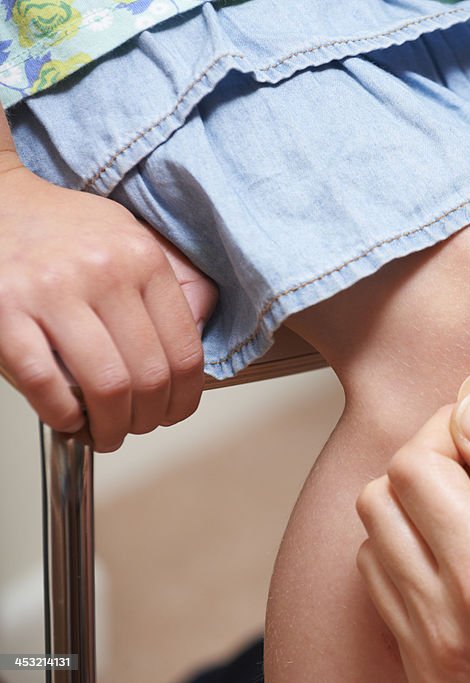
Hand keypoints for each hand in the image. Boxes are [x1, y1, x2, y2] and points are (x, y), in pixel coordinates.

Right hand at [0, 165, 216, 450]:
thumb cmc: (62, 228)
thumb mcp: (130, 238)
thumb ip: (170, 285)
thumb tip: (198, 337)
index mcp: (143, 259)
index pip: (185, 350)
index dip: (186, 397)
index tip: (176, 411)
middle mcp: (104, 273)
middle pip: (150, 375)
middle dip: (149, 418)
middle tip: (139, 427)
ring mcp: (52, 292)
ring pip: (106, 386)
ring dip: (110, 426)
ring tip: (105, 433)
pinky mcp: (4, 309)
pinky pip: (44, 382)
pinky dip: (62, 414)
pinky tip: (68, 418)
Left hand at [356, 397, 469, 682]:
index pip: (415, 471)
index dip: (446, 431)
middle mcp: (442, 625)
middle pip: (380, 503)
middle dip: (427, 466)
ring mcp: (429, 659)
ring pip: (374, 547)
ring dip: (416, 513)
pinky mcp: (427, 677)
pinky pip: (388, 596)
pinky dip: (415, 559)